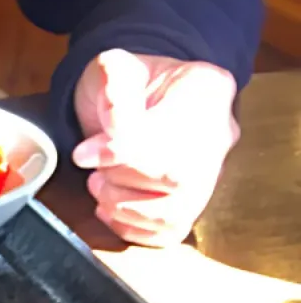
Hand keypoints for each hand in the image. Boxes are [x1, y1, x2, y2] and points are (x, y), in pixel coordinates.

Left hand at [72, 49, 238, 246]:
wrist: (131, 105)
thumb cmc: (123, 86)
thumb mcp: (111, 69)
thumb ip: (112, 84)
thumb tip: (116, 126)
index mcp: (208, 90)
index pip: (176, 132)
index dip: (124, 152)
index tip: (82, 154)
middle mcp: (220, 137)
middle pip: (181, 178)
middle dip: (123, 180)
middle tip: (94, 172)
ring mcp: (210, 177)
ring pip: (176, 212)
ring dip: (125, 207)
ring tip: (99, 186)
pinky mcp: (191, 208)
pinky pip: (168, 233)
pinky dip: (130, 228)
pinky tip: (108, 209)